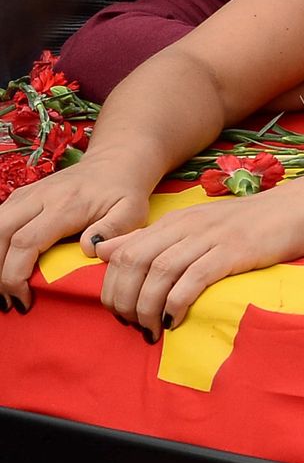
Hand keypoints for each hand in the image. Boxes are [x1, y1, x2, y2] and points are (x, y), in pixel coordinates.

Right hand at [0, 157, 151, 310]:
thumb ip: (113, 230)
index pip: (26, 243)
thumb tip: (88, 248)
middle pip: (0, 234)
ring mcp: (28, 194)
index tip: (24, 300)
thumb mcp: (132, 212)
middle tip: (8, 300)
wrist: (117, 162)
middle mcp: (40, 197)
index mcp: (65, 206)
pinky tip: (3, 265)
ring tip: (3, 287)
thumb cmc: (125, 193)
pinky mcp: (22, 195)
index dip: (16, 275)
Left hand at [94, 186, 303, 335]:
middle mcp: (186, 227)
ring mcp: (210, 238)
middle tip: (133, 326)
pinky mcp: (234, 251)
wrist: (300, 209)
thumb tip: (105, 250)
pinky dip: (177, 302)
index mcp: (175, 222)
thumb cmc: (252, 224)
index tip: (120, 313)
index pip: (122, 252)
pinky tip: (175, 321)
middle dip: (124, 300)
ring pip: (159, 271)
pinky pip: (193, 278)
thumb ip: (154, 238)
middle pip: (134, 262)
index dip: (112, 286)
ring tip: (151, 330)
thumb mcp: (198, 225)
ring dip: (147, 306)